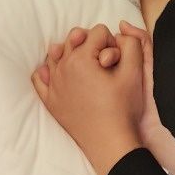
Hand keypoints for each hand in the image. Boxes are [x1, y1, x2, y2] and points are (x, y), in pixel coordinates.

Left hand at [31, 24, 143, 174]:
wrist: (110, 143)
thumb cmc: (123, 108)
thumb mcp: (135, 72)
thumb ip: (132, 43)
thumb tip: (121, 31)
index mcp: (82, 58)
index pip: (98, 31)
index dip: (112, 43)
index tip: (117, 61)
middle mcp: (62, 67)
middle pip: (76, 38)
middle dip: (92, 45)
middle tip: (104, 64)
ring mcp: (53, 84)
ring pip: (57, 54)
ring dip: (72, 55)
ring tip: (88, 68)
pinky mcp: (50, 101)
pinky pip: (40, 77)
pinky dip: (49, 72)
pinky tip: (62, 77)